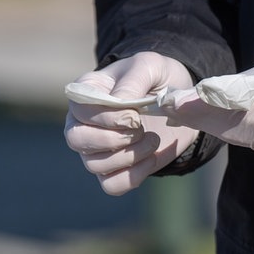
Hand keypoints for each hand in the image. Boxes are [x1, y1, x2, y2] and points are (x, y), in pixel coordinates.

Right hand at [64, 52, 198, 194]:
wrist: (177, 102)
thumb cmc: (156, 78)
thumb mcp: (149, 67)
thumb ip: (132, 81)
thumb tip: (120, 102)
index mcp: (86, 94)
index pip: (79, 110)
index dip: (108, 117)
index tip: (136, 115)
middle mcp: (83, 123)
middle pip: (77, 140)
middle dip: (113, 139)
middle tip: (140, 129)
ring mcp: (96, 149)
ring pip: (94, 165)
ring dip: (129, 155)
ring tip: (152, 139)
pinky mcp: (115, 169)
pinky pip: (112, 186)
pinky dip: (134, 176)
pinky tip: (151, 157)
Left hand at [159, 40, 253, 151]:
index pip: (252, 113)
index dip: (223, 105)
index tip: (197, 100)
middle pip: (243, 127)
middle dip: (212, 117)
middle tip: (183, 108)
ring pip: (249, 136)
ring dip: (222, 124)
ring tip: (195, 113)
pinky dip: (239, 129)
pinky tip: (222, 121)